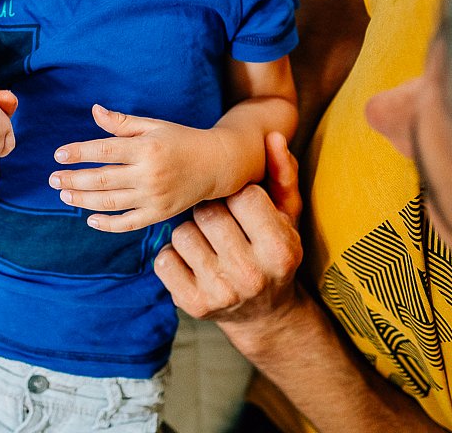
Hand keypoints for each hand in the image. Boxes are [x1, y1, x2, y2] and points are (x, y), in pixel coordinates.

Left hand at [50, 104, 234, 231]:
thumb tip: (94, 110)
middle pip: (102, 179)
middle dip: (73, 179)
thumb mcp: (153, 125)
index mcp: (146, 148)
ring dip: (83, 200)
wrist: (215, 165)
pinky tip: (89, 218)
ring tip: (64, 194)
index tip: (58, 155)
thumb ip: (121, 122)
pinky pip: (128, 223)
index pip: (104, 150)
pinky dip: (107, 224)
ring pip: (110, 202)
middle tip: (53, 179)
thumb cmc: (179, 140)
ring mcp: (154, 197)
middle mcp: (150, 174)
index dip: (79, 153)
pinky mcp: (159, 214)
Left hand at [154, 131, 302, 331]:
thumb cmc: (273, 252)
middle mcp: (250, 274)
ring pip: (181, 233)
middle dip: (210, 211)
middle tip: (220, 224)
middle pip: (207, 212)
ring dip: (190, 232)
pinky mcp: (192, 305)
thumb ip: (282, 175)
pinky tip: (193, 262)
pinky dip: (173, 256)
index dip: (237, 196)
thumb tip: (273, 138)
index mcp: (279, 249)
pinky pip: (163, 259)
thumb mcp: (287, 217)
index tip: (240, 207)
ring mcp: (219, 292)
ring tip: (208, 243)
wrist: (264, 314)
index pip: (242, 196)